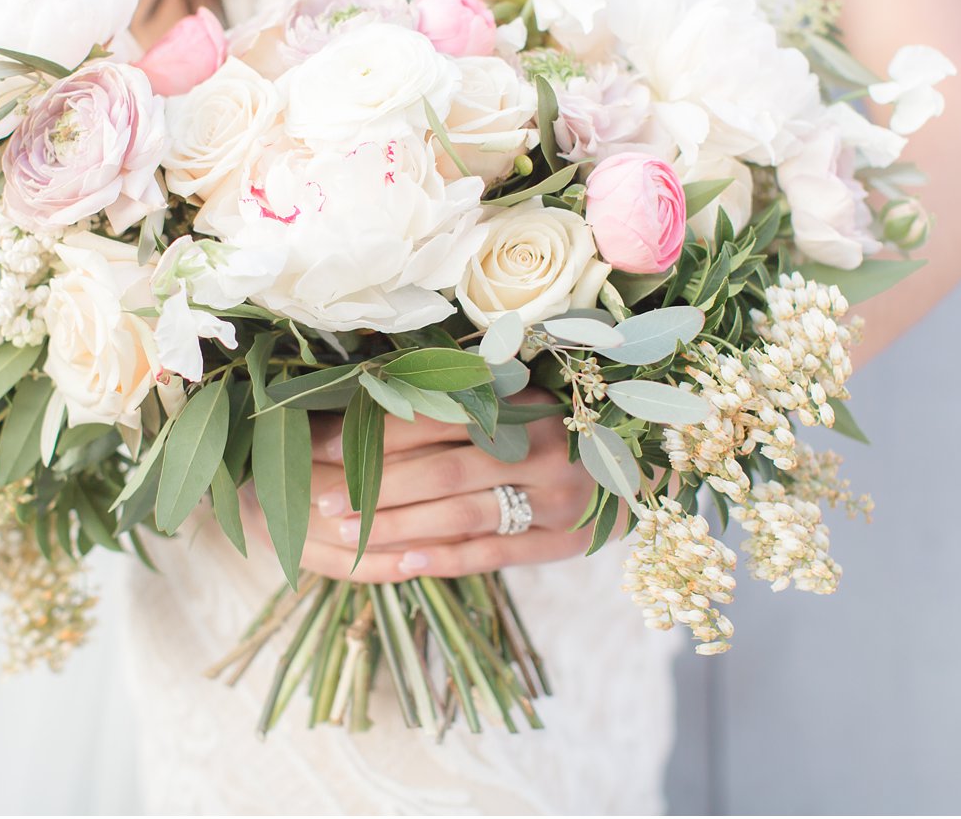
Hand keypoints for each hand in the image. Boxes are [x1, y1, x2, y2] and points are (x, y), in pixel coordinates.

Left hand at [241, 391, 599, 581]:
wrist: (640, 464)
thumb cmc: (554, 427)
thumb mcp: (514, 402)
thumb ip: (456, 402)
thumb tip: (362, 395)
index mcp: (520, 400)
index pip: (433, 416)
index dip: (372, 434)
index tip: (320, 450)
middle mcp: (542, 445)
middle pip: (441, 469)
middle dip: (373, 488)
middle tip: (321, 502)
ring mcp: (555, 496)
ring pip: (462, 514)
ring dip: (398, 526)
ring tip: (347, 535)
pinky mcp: (564, 539)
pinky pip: (494, 553)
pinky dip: (444, 559)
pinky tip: (400, 565)